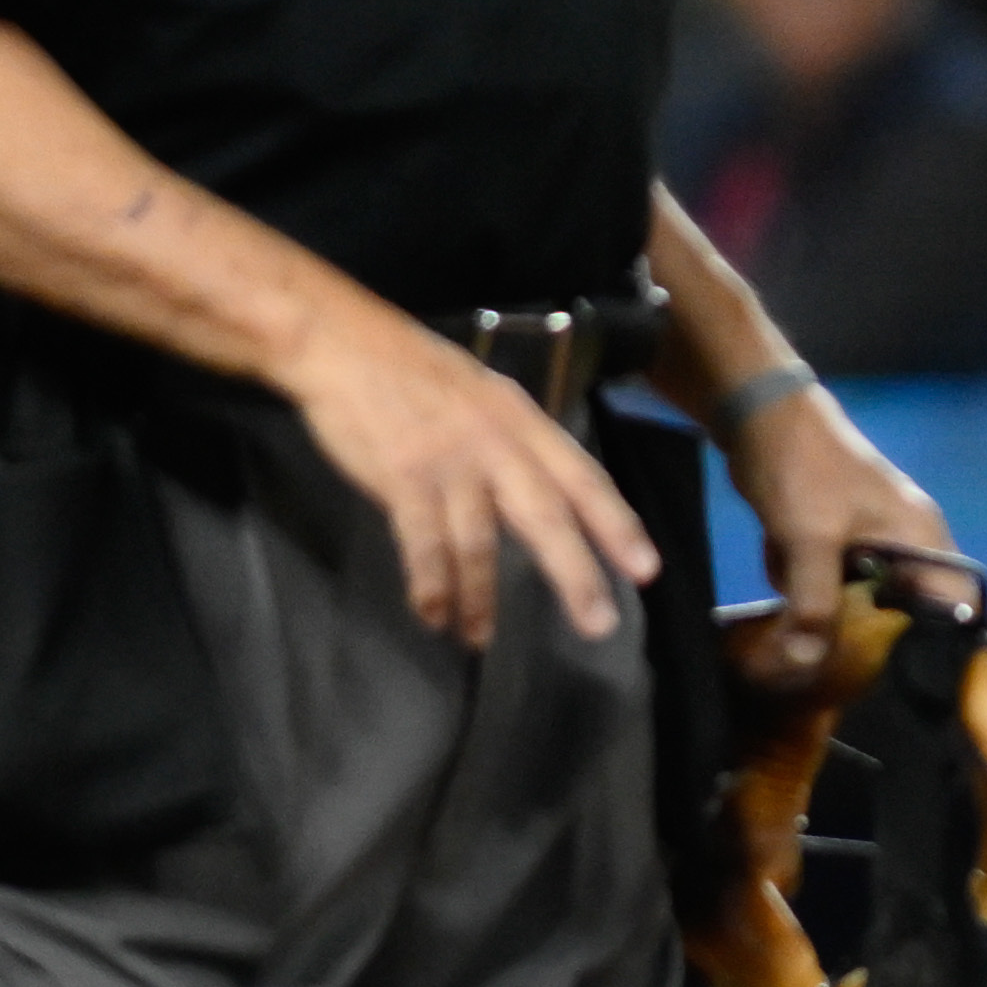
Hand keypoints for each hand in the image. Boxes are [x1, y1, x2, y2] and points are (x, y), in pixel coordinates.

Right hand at [277, 296, 658, 646]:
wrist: (342, 346)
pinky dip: (431, 585)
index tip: (645, 570)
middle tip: (598, 625)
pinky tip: (433, 617)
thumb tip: (541, 491)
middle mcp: (496, 443)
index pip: (582, 477)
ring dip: (481, 598)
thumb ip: (512, 440)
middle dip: (575, 574)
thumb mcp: (481, 393)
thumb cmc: (411, 370)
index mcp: (521, 419)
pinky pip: (423, 545)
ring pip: (479, 543)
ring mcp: (449, 462)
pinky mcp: (403, 479)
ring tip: (480, 640)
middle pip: (546, 517)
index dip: (616, 524)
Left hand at [722, 374, 954, 690]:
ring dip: (820, 609)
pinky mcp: (839, 545)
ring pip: (857, 607)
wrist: (758, 414)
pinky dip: (802, 586)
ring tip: (791, 591)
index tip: (894, 681)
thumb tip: (808, 664)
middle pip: (901, 618)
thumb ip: (815, 604)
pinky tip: (779, 559)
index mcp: (924, 540)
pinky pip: (828, 588)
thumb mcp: (809, 540)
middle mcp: (910, 546)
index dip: (934, 650)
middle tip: (820, 655)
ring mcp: (874, 545)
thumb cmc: (802, 466)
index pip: (954, 610)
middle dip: (858, 636)